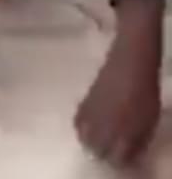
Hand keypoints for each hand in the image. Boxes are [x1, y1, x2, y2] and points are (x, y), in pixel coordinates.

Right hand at [75, 39, 161, 165]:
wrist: (130, 65)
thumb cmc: (145, 93)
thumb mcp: (149, 121)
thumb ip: (138, 140)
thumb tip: (130, 153)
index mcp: (123, 134)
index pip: (116, 158)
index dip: (121, 160)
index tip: (126, 156)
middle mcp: (103, 128)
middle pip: (96, 150)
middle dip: (104, 152)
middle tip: (113, 148)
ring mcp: (91, 116)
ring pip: (84, 138)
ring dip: (90, 141)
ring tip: (99, 138)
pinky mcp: (82, 103)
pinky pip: (77, 123)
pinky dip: (81, 128)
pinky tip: (87, 125)